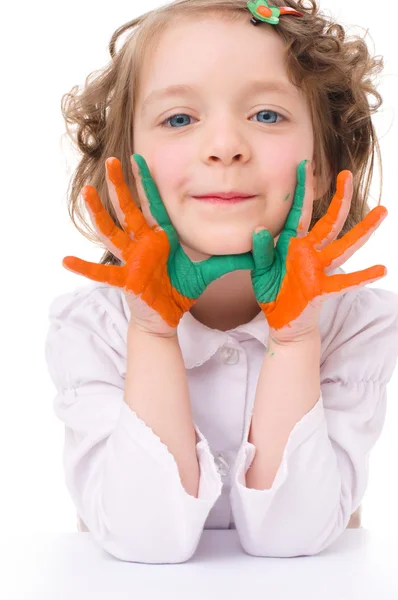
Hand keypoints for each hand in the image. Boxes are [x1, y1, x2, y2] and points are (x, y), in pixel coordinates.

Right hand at [62, 155, 253, 335]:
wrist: (166, 315)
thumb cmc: (180, 290)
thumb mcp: (208, 272)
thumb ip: (229, 260)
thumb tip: (256, 249)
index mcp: (160, 237)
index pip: (152, 204)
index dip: (146, 182)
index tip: (139, 158)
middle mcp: (142, 243)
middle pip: (129, 209)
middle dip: (121, 185)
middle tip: (114, 159)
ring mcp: (130, 260)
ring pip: (112, 231)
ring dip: (99, 213)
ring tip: (87, 194)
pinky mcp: (125, 279)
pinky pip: (102, 274)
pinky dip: (85, 268)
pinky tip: (66, 261)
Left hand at [250, 159, 387, 343]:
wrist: (280, 320)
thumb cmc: (272, 291)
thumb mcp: (260, 270)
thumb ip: (261, 251)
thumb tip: (259, 229)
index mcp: (293, 243)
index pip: (299, 212)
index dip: (302, 189)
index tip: (305, 164)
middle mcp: (310, 251)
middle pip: (329, 221)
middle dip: (339, 198)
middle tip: (348, 175)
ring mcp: (319, 268)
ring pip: (344, 245)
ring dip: (363, 229)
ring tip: (382, 211)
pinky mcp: (322, 288)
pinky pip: (343, 281)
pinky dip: (361, 276)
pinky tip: (381, 269)